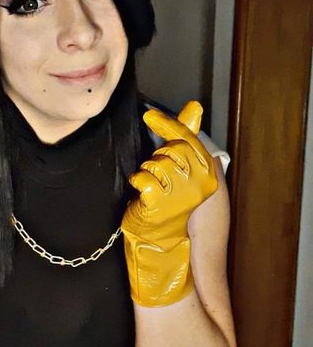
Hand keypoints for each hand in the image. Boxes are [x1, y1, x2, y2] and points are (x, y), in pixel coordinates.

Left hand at [121, 101, 216, 306]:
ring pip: (155, 163)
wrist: (161, 240)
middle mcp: (199, 183)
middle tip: (156, 174)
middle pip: (170, 149)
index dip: (168, 124)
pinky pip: (143, 178)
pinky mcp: (160, 203)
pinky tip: (142, 194)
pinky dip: (138, 182)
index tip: (149, 114)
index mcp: (208, 173)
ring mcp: (180, 194)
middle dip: (157, 156)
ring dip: (147, 171)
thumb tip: (194, 107)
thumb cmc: (170, 202)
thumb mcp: (183, 168)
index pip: (188, 138)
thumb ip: (187, 136)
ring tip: (152, 188)